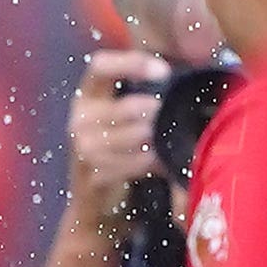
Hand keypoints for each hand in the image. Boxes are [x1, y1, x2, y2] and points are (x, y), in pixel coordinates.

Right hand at [64, 49, 166, 219]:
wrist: (96, 204)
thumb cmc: (119, 150)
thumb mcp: (123, 116)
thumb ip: (142, 91)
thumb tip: (188, 68)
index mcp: (86, 96)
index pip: (100, 65)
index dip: (131, 62)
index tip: (164, 71)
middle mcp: (78, 119)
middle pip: (123, 107)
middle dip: (152, 112)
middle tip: (167, 116)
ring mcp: (82, 149)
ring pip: (133, 136)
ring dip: (156, 139)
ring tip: (164, 141)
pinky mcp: (93, 174)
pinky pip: (134, 163)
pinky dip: (153, 162)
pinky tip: (159, 162)